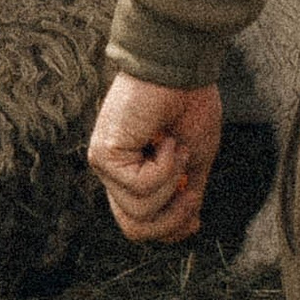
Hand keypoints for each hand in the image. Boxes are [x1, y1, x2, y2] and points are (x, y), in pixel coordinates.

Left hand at [89, 74, 225, 244]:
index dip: (170, 230)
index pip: (140, 223)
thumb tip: (187, 225)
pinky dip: (165, 167)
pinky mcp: (103, 155)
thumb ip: (187, 193)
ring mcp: (106, 165)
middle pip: (135, 229)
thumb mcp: (194, 159)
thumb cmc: (189, 103)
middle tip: (191, 191)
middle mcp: (114, 172)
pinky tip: (166, 138)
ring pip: (140, 213)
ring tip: (176, 147)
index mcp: (132, 173)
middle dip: (172, 220)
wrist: (182, 68)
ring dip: (171, 185)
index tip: (196, 220)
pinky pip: (141, 188)